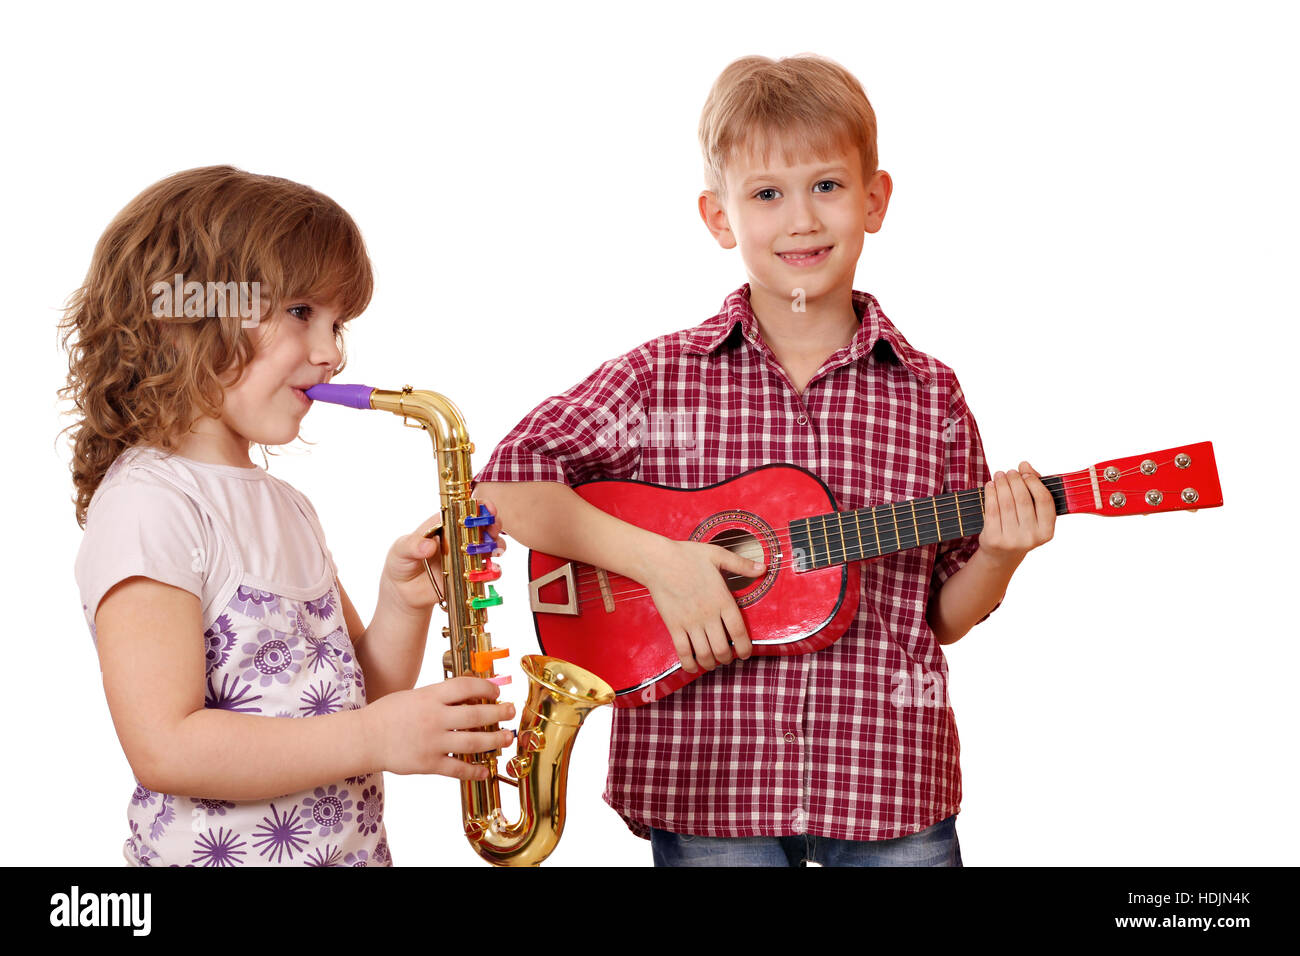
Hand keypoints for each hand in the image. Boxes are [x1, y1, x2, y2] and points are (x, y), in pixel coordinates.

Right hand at [365, 676, 515, 778]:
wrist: (364, 738)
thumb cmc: (389, 714)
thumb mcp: (415, 695)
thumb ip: (440, 697)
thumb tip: (471, 696)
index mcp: (430, 696)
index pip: (466, 686)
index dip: (486, 688)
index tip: (496, 692)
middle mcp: (434, 718)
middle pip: (476, 714)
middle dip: (499, 713)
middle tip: (511, 712)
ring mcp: (432, 742)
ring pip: (473, 742)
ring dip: (494, 740)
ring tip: (506, 738)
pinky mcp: (428, 764)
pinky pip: (457, 768)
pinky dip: (474, 770)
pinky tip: (485, 770)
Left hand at [380, 499, 506, 614]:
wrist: (404, 592)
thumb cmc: (401, 562)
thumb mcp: (400, 550)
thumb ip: (412, 546)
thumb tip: (428, 546)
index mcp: (443, 525)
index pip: (464, 509)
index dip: (479, 506)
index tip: (488, 509)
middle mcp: (458, 537)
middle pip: (483, 525)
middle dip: (493, 525)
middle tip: (493, 531)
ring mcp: (466, 556)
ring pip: (489, 546)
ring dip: (496, 546)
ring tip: (494, 552)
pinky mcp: (469, 575)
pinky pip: (486, 571)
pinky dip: (493, 570)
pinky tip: (491, 570)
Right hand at [643, 539, 762, 672]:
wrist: (658, 560)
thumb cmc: (687, 556)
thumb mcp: (718, 555)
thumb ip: (741, 564)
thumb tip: (763, 569)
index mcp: (722, 599)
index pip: (739, 632)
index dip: (745, 648)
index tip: (746, 654)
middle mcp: (708, 615)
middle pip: (722, 648)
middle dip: (727, 659)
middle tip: (728, 658)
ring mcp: (690, 622)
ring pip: (704, 654)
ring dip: (710, 663)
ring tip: (712, 662)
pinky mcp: (673, 625)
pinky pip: (683, 652)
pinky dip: (689, 664)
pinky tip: (693, 666)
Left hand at [978, 462, 1055, 569]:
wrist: (1002, 555)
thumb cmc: (1021, 528)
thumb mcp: (1033, 515)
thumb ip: (1034, 488)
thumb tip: (1025, 465)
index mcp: (1046, 532)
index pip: (1044, 500)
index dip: (1034, 482)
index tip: (1025, 472)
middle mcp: (1031, 537)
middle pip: (1023, 499)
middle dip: (1015, 481)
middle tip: (1009, 472)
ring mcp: (1012, 540)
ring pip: (1006, 503)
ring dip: (1002, 484)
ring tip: (999, 475)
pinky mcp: (994, 539)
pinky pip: (992, 510)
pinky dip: (990, 494)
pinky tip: (990, 485)